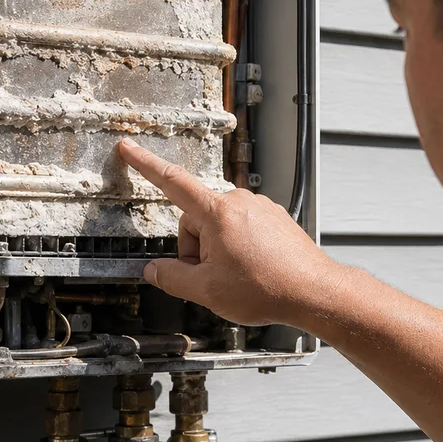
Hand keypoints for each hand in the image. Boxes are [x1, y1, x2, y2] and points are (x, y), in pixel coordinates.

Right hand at [117, 138, 337, 325]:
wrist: (314, 292)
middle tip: (213, 277)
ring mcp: (259, 208)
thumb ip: (172, 278)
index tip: (128, 148)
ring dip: (218, 250)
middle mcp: (239, 202)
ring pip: (219, 225)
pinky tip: (253, 270)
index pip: (172, 182)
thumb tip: (154, 271)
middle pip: (195, 219)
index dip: (145, 164)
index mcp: (217, 213)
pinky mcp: (274, 217)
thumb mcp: (207, 291)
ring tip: (239, 276)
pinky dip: (239, 248)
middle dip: (196, 248)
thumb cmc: (266, 288)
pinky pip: (241, 228)